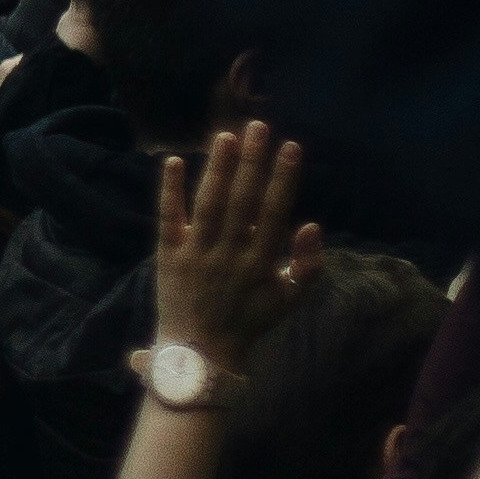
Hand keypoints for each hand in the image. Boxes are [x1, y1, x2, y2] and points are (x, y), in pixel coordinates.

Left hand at [151, 121, 318, 369]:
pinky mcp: (168, 254)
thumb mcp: (289, 299)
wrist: (200, 351)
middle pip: (242, 200)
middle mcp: (229, 254)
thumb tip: (311, 225)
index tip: (291, 146)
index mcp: (261, 263)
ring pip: (209, 204)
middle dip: (252, 162)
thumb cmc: (249, 320)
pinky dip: (171, 190)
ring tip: (226, 136)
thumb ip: (308, 265)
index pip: (275, 212)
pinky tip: (174, 161)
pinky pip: (169, 217)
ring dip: (218, 169)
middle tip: (258, 126)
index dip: (284, 178)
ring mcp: (197, 253)